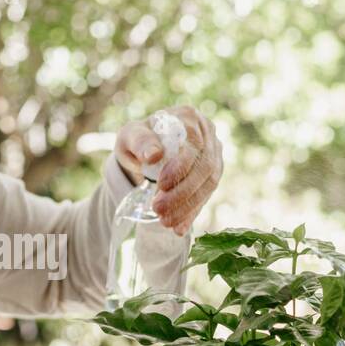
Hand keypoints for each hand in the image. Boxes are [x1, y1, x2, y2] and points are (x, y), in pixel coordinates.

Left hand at [114, 105, 224, 235]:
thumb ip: (140, 142)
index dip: (181, 166)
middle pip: (205, 166)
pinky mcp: (213, 173)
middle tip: (159, 210)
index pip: (193, 144)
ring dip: (188, 206)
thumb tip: (153, 155)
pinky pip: (207, 195)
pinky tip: (178, 228)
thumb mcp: (130, 136)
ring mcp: (214, 153)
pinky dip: (192, 213)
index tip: (162, 184)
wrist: (146, 153)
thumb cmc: (138, 141)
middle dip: (183, 192)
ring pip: (210, 183)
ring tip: (166, 221)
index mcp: (188, 117)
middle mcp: (207, 133)